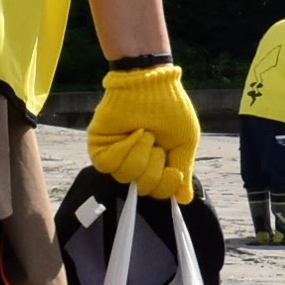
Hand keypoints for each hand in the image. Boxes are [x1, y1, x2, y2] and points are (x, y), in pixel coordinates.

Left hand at [87, 63, 199, 203]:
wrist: (152, 83)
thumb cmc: (171, 109)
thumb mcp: (184, 143)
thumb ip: (183, 171)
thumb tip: (184, 200)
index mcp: (156, 164)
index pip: (158, 191)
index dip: (166, 185)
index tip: (174, 171)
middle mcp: (135, 163)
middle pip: (143, 187)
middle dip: (155, 164)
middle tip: (157, 140)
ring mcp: (116, 156)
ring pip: (126, 176)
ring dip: (141, 152)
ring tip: (145, 132)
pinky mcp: (100, 146)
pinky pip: (109, 163)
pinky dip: (125, 148)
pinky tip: (132, 132)